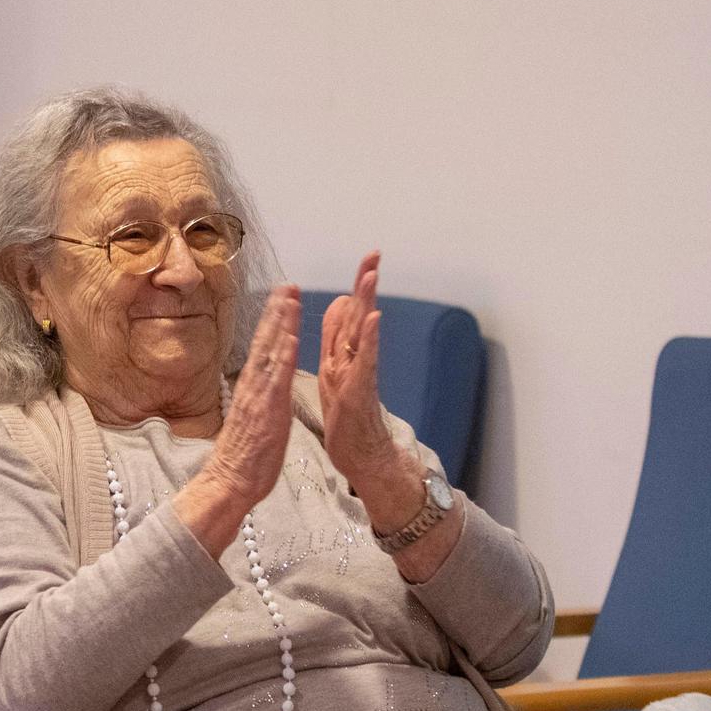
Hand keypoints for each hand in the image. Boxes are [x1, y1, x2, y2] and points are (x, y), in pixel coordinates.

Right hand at [176, 286, 299, 555]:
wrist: (230, 483)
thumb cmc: (244, 457)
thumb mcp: (255, 419)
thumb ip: (260, 398)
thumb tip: (265, 383)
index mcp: (253, 388)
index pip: (264, 347)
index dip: (274, 321)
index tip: (284, 297)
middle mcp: (254, 386)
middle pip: (267, 341)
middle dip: (278, 312)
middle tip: (289, 285)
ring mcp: (260, 397)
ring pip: (272, 353)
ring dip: (282, 324)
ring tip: (291, 299)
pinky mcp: (268, 412)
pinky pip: (277, 381)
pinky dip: (283, 358)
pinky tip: (290, 338)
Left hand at [319, 252, 399, 482]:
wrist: (361, 457)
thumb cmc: (348, 418)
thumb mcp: (336, 371)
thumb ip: (338, 340)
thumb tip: (343, 306)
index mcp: (343, 354)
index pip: (348, 311)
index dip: (357, 286)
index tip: (368, 259)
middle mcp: (354, 360)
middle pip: (359, 314)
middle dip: (366, 283)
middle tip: (374, 254)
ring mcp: (358, 374)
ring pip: (362, 333)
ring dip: (367, 302)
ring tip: (372, 275)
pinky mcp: (359, 390)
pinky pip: (365, 361)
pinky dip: (368, 339)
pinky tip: (373, 319)